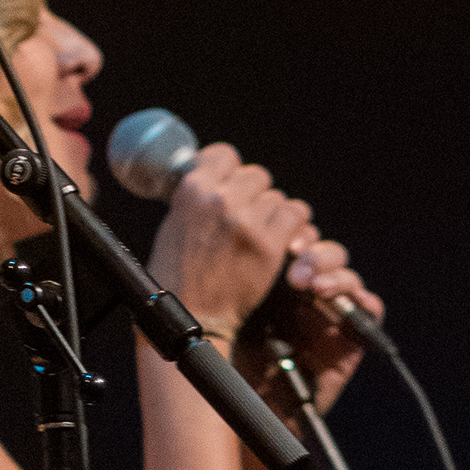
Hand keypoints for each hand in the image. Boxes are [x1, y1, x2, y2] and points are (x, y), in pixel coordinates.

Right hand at [146, 143, 314, 343]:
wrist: (194, 314)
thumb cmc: (178, 276)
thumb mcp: (174, 224)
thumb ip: (197, 198)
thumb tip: (218, 180)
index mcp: (192, 190)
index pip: (225, 155)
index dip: (231, 169)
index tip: (232, 182)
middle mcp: (220, 200)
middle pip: (256, 175)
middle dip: (254, 195)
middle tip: (248, 216)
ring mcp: (247, 221)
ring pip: (277, 197)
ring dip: (273, 214)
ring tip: (261, 233)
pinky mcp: (269, 243)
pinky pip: (295, 215)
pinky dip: (291, 227)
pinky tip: (280, 240)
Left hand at [236, 238, 383, 417]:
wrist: (244, 410)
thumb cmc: (227, 360)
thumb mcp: (227, 311)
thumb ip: (235, 277)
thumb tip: (233, 231)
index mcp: (274, 280)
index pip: (293, 241)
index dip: (289, 233)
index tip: (275, 238)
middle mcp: (304, 295)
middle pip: (323, 253)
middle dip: (312, 252)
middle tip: (293, 261)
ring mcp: (328, 316)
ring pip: (346, 276)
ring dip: (334, 272)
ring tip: (312, 284)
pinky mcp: (350, 340)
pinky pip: (370, 310)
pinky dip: (362, 300)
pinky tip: (339, 298)